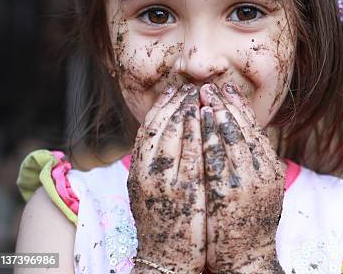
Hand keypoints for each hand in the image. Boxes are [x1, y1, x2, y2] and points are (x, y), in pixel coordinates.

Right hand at [128, 84, 205, 273]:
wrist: (166, 259)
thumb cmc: (163, 222)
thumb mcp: (151, 191)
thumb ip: (156, 164)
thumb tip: (167, 134)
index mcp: (138, 171)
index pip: (147, 129)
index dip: (161, 106)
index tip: (174, 89)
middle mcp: (146, 174)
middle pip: (158, 126)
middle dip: (175, 102)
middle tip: (190, 85)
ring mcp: (164, 182)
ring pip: (171, 135)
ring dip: (185, 110)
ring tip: (199, 93)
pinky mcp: (184, 191)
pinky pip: (190, 153)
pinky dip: (195, 132)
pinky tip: (205, 117)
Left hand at [199, 83, 285, 272]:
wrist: (247, 258)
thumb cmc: (250, 224)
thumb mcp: (262, 190)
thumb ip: (255, 164)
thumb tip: (246, 138)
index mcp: (270, 168)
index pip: (255, 129)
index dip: (240, 107)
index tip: (228, 90)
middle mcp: (263, 170)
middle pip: (244, 127)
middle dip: (227, 103)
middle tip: (213, 85)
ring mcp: (248, 180)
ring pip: (233, 135)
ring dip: (218, 111)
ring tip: (206, 94)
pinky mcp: (230, 191)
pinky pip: (218, 154)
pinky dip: (210, 133)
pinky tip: (201, 119)